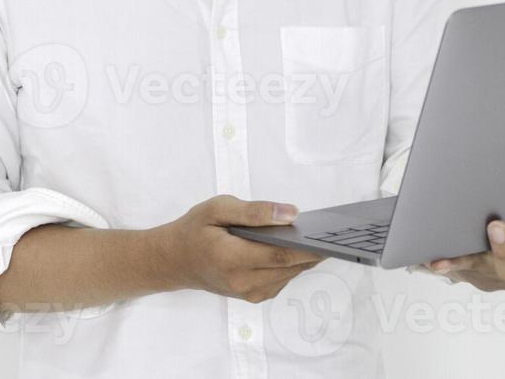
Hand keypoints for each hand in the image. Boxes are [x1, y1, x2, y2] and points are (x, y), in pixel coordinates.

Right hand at [152, 194, 323, 302]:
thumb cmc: (195, 229)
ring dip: (302, 258)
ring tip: (313, 236)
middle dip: (311, 251)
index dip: (308, 248)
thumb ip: (254, 212)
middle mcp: (243, 282)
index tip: (329, 236)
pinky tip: (293, 248)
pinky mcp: (253, 296)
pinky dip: (290, 265)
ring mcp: (249, 293)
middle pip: (289, 267)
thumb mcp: (218, 208)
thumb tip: (291, 214)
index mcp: (232, 259)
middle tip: (329, 232)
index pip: (280, 256)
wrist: (175, 260)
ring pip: (288, 275)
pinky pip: (281, 280)